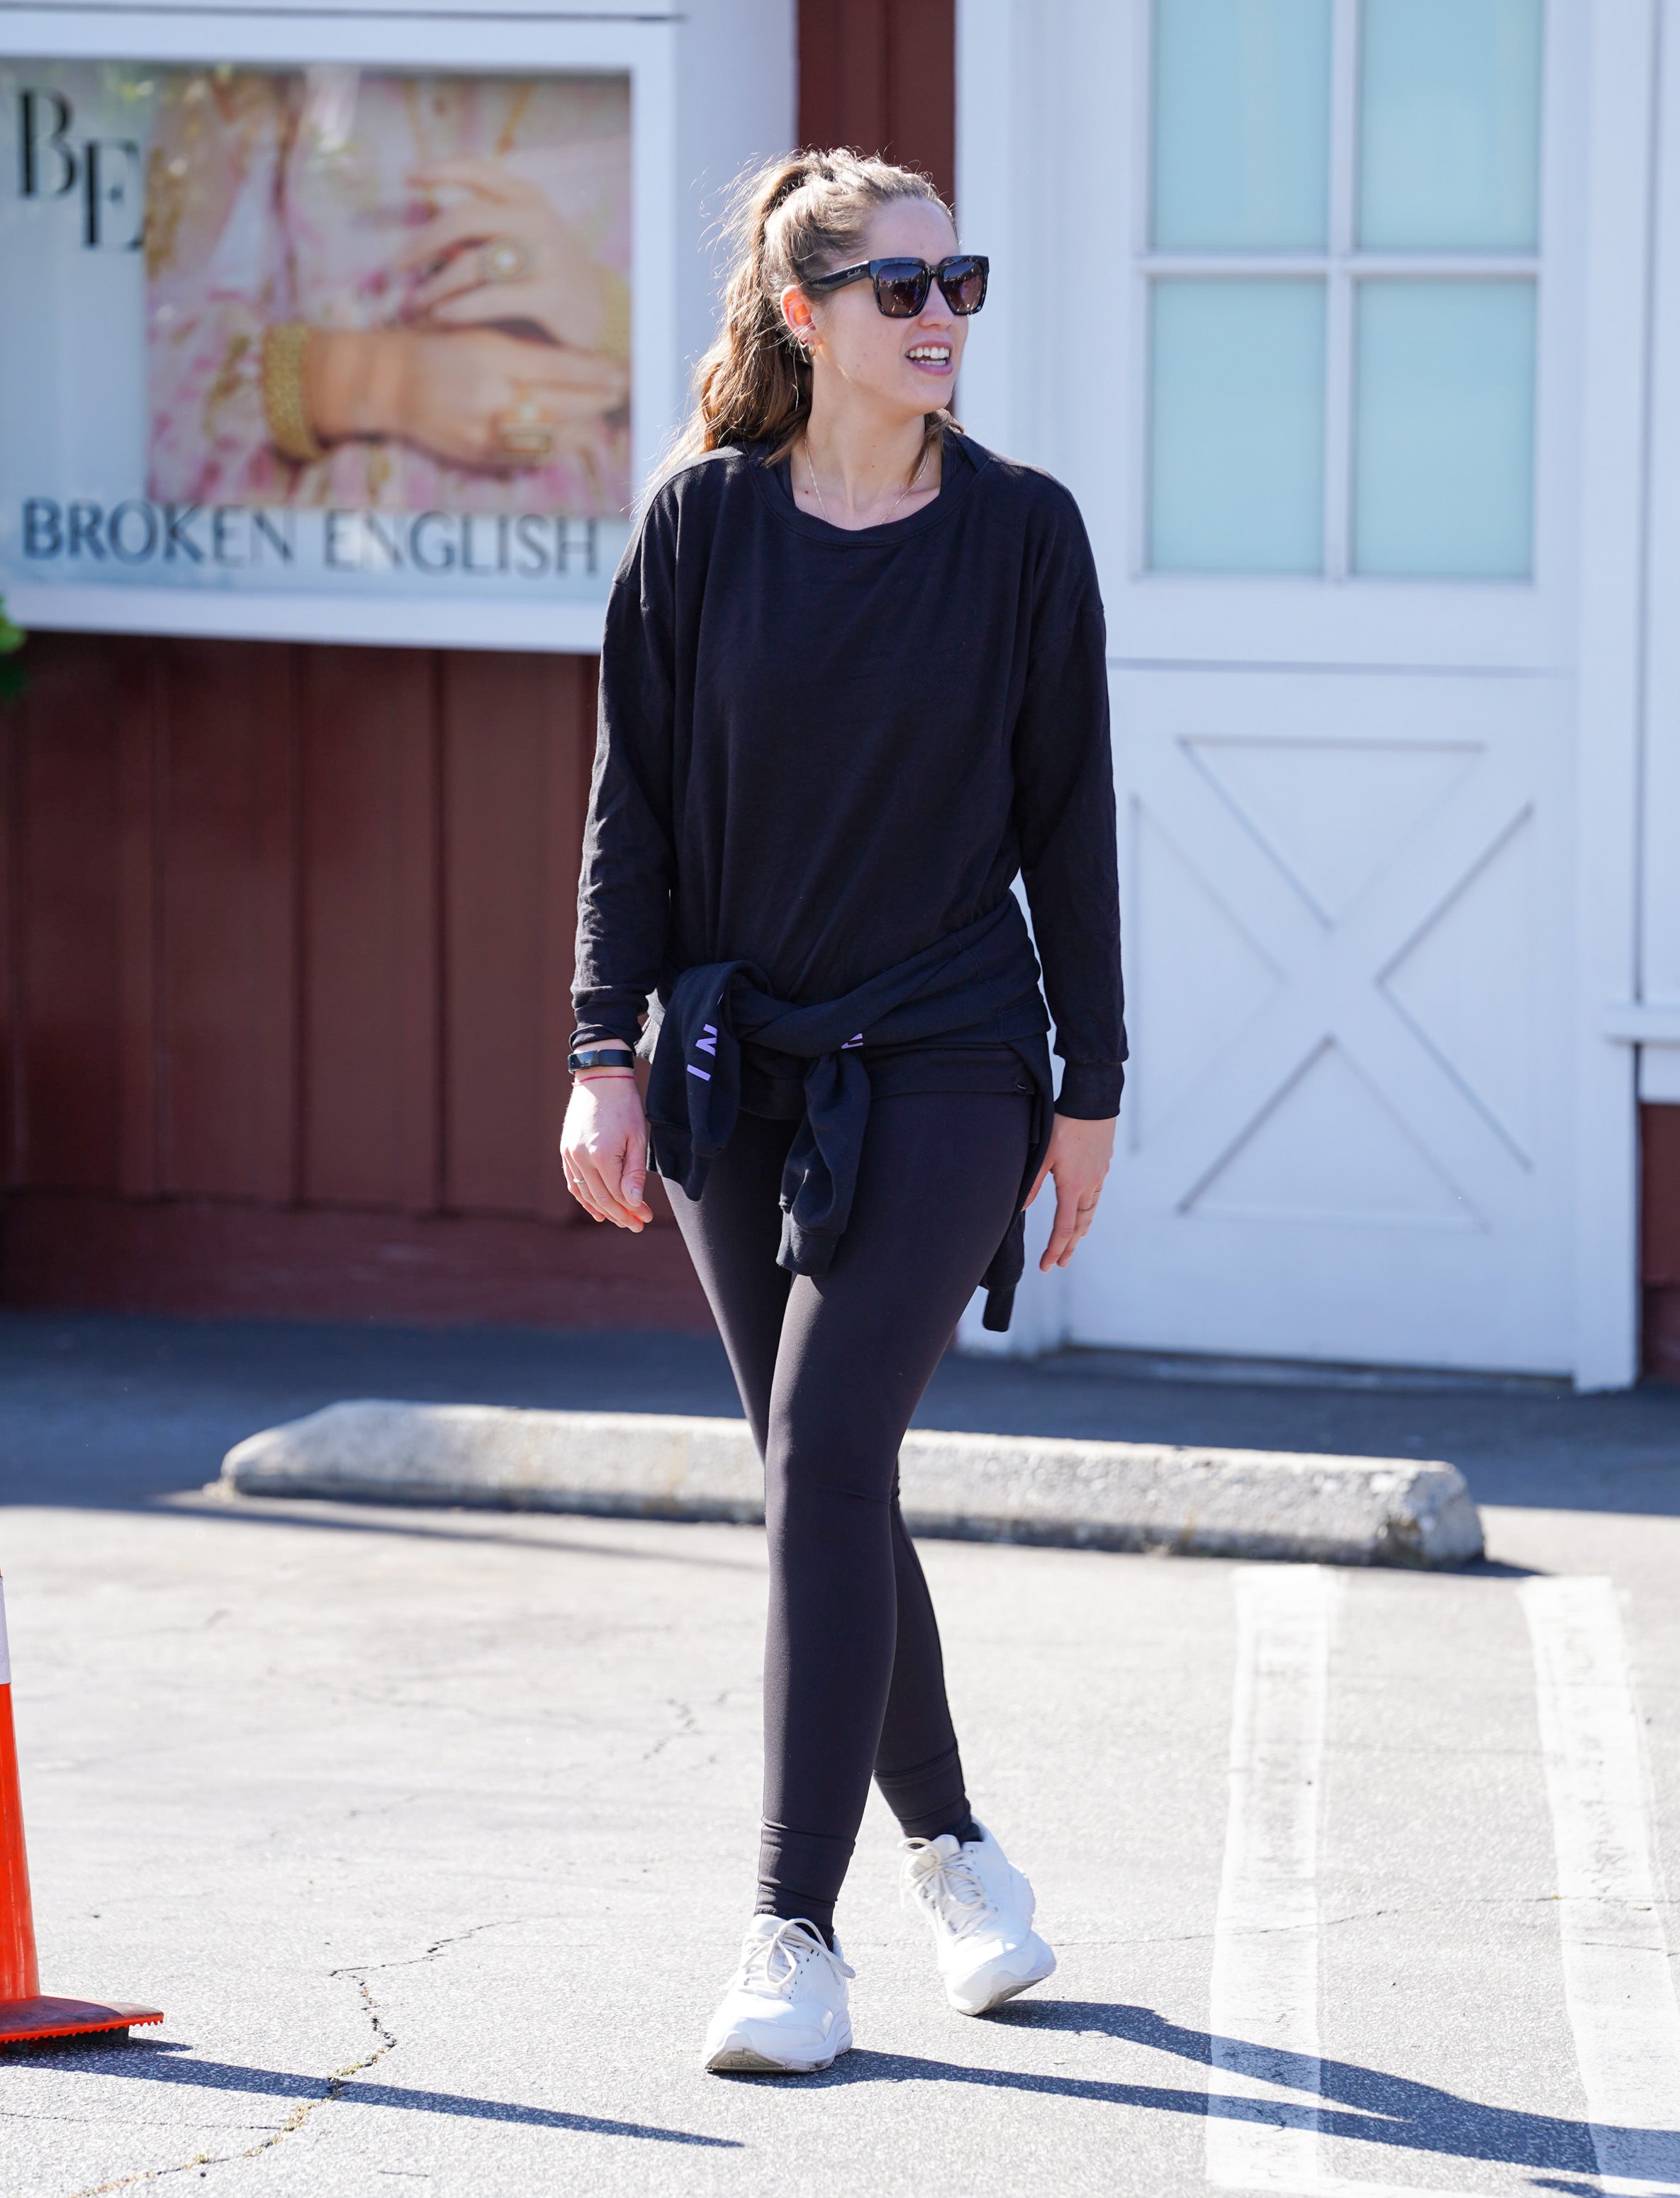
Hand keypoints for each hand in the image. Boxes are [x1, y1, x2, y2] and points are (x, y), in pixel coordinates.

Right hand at [307, 325, 626, 468]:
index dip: (595, 373)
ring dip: (581, 430)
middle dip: (596, 401)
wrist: (385, 381)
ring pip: (548, 435)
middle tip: (620, 394)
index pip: (559, 367)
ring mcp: (484, 428)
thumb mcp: (479, 335)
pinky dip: (553, 451)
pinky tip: (570, 443)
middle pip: (561, 403)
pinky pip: (526, 457)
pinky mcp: (476, 452)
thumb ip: (523, 352)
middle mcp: (491, 394)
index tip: (619, 371)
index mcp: (493, 356)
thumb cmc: (435, 348)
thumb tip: (575, 364)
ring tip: (601, 422)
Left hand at [401, 159, 616, 353]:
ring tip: (418, 303)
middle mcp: (535, 219)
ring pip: (473, 262)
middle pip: (463, 218)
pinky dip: (459, 308)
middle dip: (423, 242)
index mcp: (526, 198)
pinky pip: (491, 298)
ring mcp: (545, 256)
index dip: (438, 168)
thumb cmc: (546, 275)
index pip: (476, 169)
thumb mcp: (521, 239)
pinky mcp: (549, 294)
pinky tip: (442, 317)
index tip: (405, 175)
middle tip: (399, 265)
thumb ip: (483, 232)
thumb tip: (428, 240)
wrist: (598, 312)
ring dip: (436, 285)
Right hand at [561, 1073, 653, 1231]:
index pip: (618, 1194)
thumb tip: (633, 1203)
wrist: (600, 1077)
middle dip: (620, 1215)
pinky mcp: (565, 1149)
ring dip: (602, 1210)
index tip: (646, 1217)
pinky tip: (596, 1209)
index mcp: (602, 1155)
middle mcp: (581, 1158)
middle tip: (637, 1225)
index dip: (633, 1209)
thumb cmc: (625, 1105)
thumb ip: (634, 1172)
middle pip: (601, 1198)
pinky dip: (584, 1198)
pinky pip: (573, 1181)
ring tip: (619, 1221)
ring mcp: (570, 1154)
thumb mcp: (638, 1137)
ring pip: (585, 1193)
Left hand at [1025, 1113, 1115, 1270]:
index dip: (1055, 1249)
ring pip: (1090, 1211)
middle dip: (1069, 1246)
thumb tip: (1020, 1208)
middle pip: (1080, 1226)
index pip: (1064, 1228)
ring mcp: (1098, 1176)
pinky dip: (1089, 1210)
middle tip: (1061, 1263)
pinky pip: (1096, 1196)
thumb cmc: (1065, 1125)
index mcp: (1072, 1186)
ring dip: (1081, 1230)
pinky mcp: (1103, 1166)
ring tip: (1075, 1243)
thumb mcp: (1043, 1154)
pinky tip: (1085, 1210)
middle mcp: (1089, 1186)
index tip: (1047, 1265)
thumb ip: (1033, 1183)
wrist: (1093, 1103)